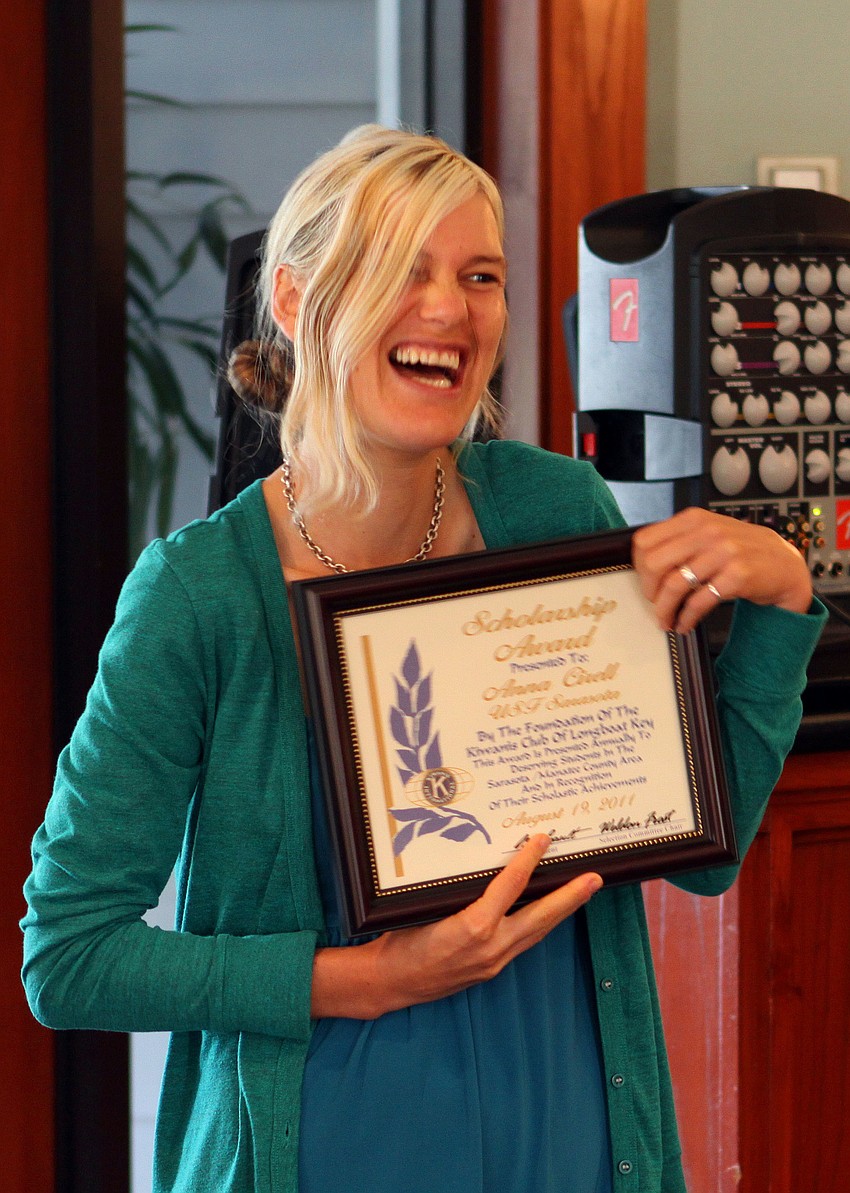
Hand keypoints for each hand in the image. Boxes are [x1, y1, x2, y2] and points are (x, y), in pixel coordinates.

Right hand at [310, 835, 601, 1018]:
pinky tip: (544, 915)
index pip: (511, 886)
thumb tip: (483, 868)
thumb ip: (457, 893)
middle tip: (595, 878)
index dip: (529, 860)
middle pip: (541, 916)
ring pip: (536, 932)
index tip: (543, 839)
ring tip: (581, 892)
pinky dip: (537, 925)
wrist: (388, 983)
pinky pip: (521, 942)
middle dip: (570, 896)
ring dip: (560, 911)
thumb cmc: (400, 941)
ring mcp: (493, 962)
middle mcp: (490, 947)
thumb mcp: (424, 907)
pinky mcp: (490, 970)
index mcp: (473, 928)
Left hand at [632, 507, 812, 633]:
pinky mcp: (738, 576)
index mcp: (694, 520)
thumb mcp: (709, 534)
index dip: (638, 566)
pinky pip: (699, 601)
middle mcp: (707, 532)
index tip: (646, 582)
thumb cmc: (741, 551)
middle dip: (648, 590)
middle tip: (655, 603)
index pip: (645, 541)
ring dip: (665, 610)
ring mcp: (724, 552)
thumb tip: (643, 563)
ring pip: (674, 585)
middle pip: (654, 563)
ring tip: (666, 621)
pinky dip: (686, 618)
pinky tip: (685, 624)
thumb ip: (680, 540)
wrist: (785, 564)